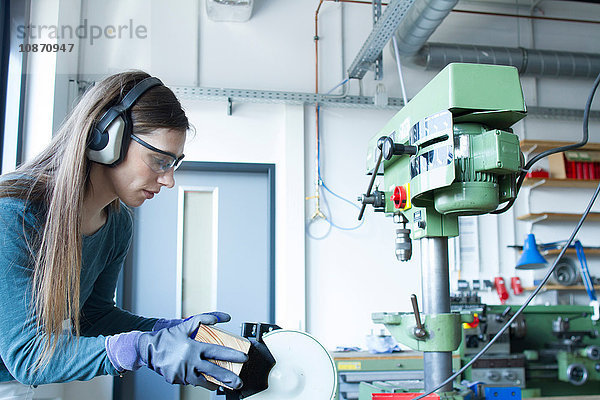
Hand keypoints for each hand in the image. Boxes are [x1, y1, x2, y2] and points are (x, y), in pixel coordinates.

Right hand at [106, 314, 246, 388]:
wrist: (147, 349)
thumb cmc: (167, 338)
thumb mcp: (185, 325)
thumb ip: (203, 319)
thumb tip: (220, 318)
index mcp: (194, 348)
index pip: (218, 352)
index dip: (232, 355)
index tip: (243, 358)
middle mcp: (190, 361)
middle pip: (214, 371)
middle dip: (229, 377)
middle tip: (239, 381)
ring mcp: (183, 372)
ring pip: (204, 381)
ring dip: (216, 383)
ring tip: (225, 385)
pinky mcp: (177, 379)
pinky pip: (191, 381)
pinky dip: (199, 381)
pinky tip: (206, 381)